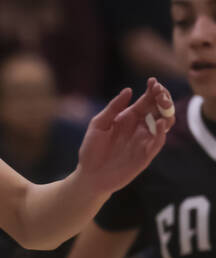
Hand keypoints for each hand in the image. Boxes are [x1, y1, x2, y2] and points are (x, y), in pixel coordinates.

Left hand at [77, 78, 173, 196]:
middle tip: (160, 92)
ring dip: (167, 113)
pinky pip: (158, 141)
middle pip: (159, 109)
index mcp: (129, 117)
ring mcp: (145, 140)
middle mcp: (140, 127)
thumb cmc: (91, 150)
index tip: (153, 82)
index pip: (147, 100)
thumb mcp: (98, 125)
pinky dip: (162, 132)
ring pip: (165, 123)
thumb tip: (128, 90)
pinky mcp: (146, 155)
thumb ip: (113, 108)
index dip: (153, 90)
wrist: (89, 176)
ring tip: (163, 104)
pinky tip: (160, 123)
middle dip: (163, 98)